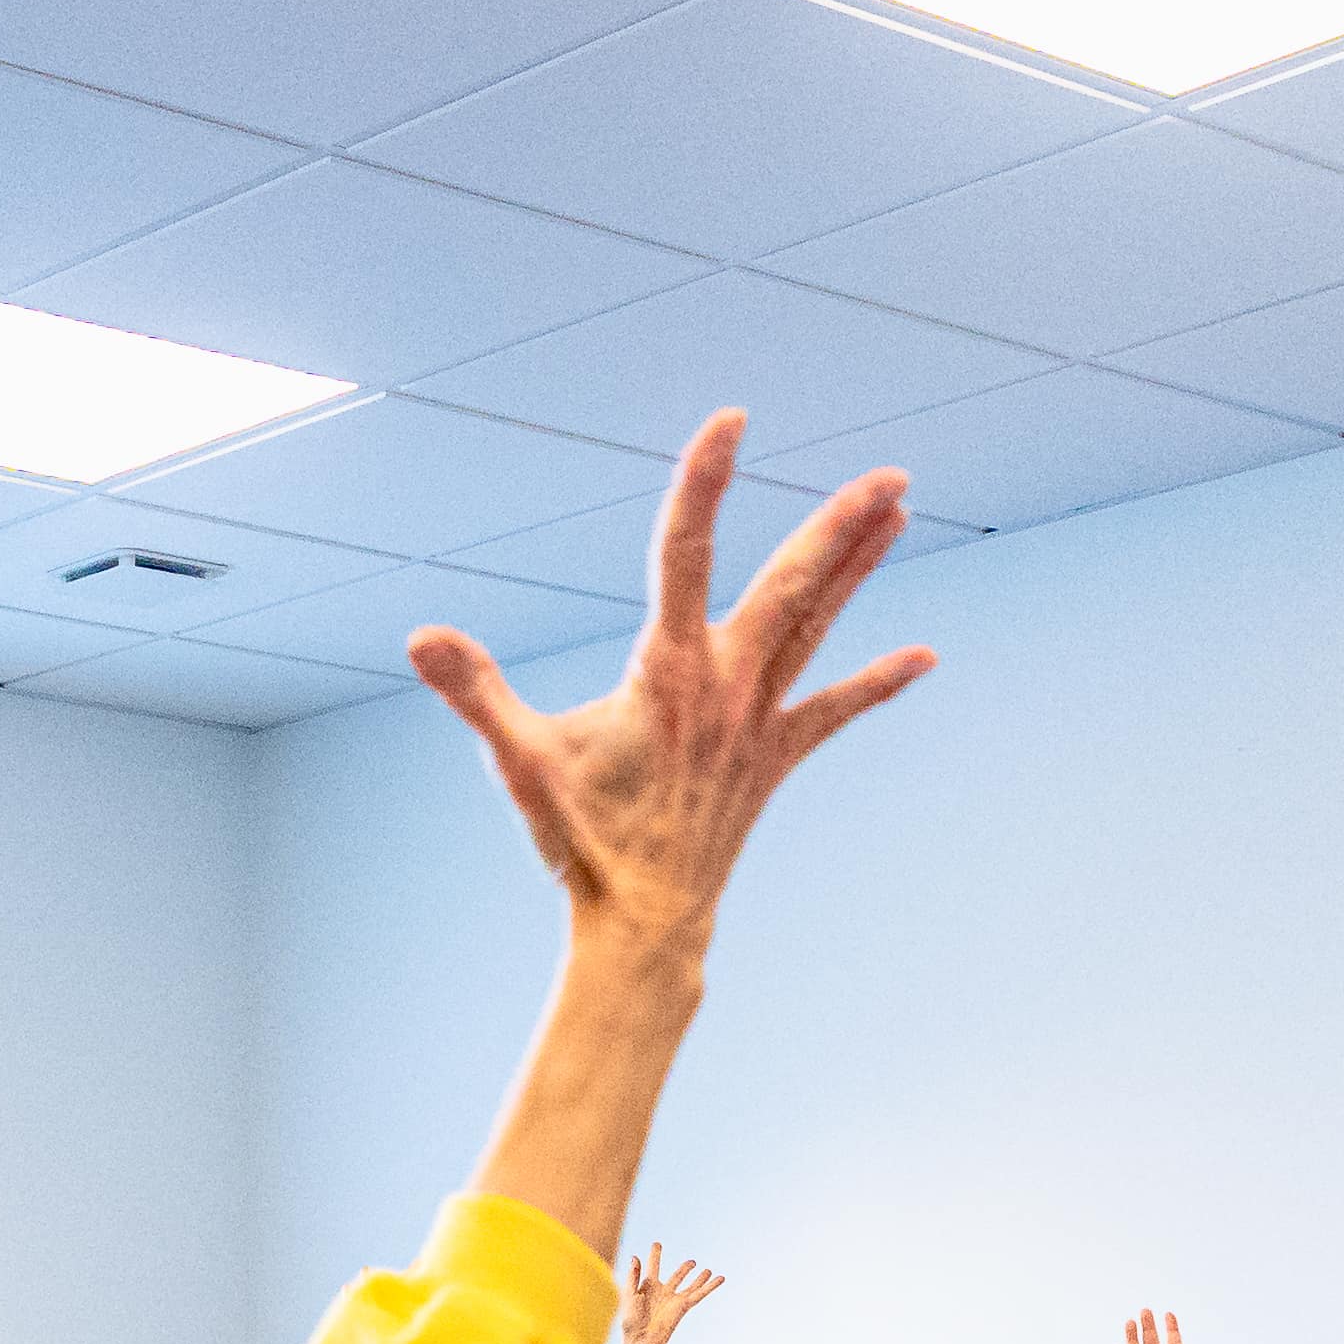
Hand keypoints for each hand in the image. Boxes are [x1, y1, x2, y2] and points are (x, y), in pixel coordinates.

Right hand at [408, 417, 927, 972]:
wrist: (644, 923)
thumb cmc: (579, 840)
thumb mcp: (519, 759)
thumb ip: (475, 690)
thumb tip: (419, 637)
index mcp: (668, 671)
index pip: (686, 552)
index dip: (705, 481)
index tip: (730, 421)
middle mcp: (727, 685)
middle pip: (793, 586)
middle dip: (840, 526)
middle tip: (890, 474)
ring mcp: (759, 721)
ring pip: (820, 627)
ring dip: (860, 567)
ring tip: (900, 510)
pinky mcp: (775, 757)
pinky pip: (835, 710)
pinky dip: (878, 682)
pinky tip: (924, 656)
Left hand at [615, 1248, 722, 1343]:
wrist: (641, 1340)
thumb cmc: (631, 1321)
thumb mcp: (629, 1295)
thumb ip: (633, 1276)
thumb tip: (635, 1257)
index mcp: (647, 1287)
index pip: (653, 1267)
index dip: (655, 1255)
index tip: (657, 1244)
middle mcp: (663, 1292)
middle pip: (677, 1276)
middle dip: (684, 1269)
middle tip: (691, 1262)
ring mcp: (674, 1299)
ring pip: (691, 1285)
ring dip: (699, 1278)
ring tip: (707, 1270)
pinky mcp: (683, 1306)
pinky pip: (699, 1294)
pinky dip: (710, 1286)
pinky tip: (720, 1278)